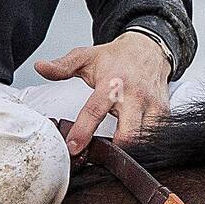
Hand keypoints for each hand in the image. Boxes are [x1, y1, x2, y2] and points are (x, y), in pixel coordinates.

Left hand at [35, 32, 171, 154]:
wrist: (149, 48)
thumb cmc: (116, 57)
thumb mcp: (86, 57)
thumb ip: (62, 66)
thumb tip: (40, 67)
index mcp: (112, 83)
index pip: (95, 111)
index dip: (83, 132)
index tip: (73, 148)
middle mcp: (135, 95)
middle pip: (128, 134)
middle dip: (115, 150)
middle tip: (99, 155)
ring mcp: (152, 105)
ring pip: (144, 139)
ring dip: (130, 149)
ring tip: (115, 151)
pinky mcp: (164, 112)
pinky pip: (155, 136)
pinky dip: (144, 143)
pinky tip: (131, 143)